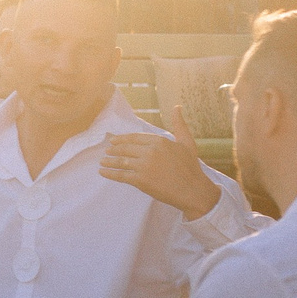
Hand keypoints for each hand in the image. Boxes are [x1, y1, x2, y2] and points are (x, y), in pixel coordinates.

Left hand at [99, 105, 222, 218]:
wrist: (193, 190)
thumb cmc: (190, 167)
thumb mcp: (187, 142)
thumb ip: (179, 124)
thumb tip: (176, 107)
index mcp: (159, 141)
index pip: (135, 138)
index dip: (122, 139)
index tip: (114, 141)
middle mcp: (150, 151)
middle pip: (126, 149)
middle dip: (114, 150)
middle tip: (107, 151)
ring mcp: (144, 165)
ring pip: (121, 161)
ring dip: (109, 161)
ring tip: (102, 161)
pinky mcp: (140, 180)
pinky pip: (121, 175)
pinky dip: (109, 173)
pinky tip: (102, 172)